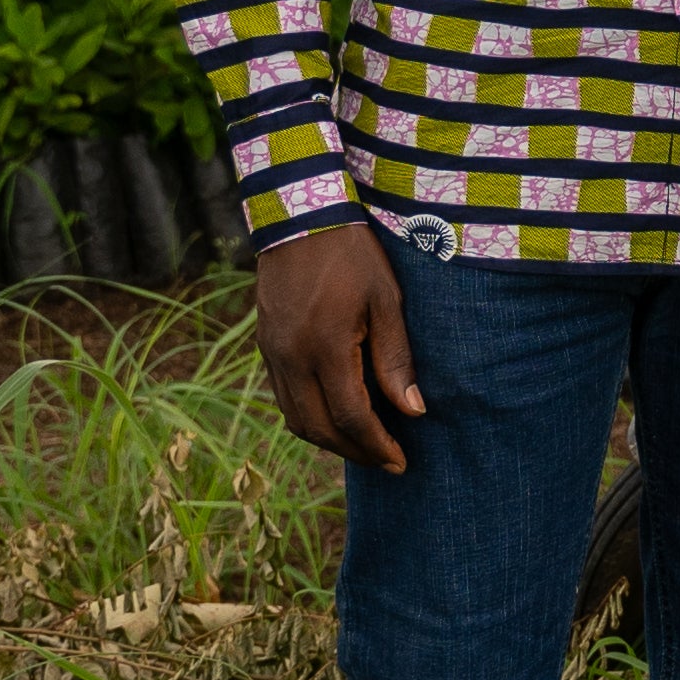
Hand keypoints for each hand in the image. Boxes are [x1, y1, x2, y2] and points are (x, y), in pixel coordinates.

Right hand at [255, 215, 424, 477]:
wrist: (299, 217)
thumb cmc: (352, 254)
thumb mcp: (386, 300)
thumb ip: (396, 359)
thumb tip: (413, 411)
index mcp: (325, 348)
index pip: (352, 417)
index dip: (378, 446)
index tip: (401, 462)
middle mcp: (291, 358)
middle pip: (319, 429)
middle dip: (355, 453)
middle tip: (387, 461)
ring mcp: (272, 354)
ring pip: (296, 419)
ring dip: (330, 441)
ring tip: (364, 446)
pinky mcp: (266, 346)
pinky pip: (284, 399)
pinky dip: (310, 418)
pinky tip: (335, 416)